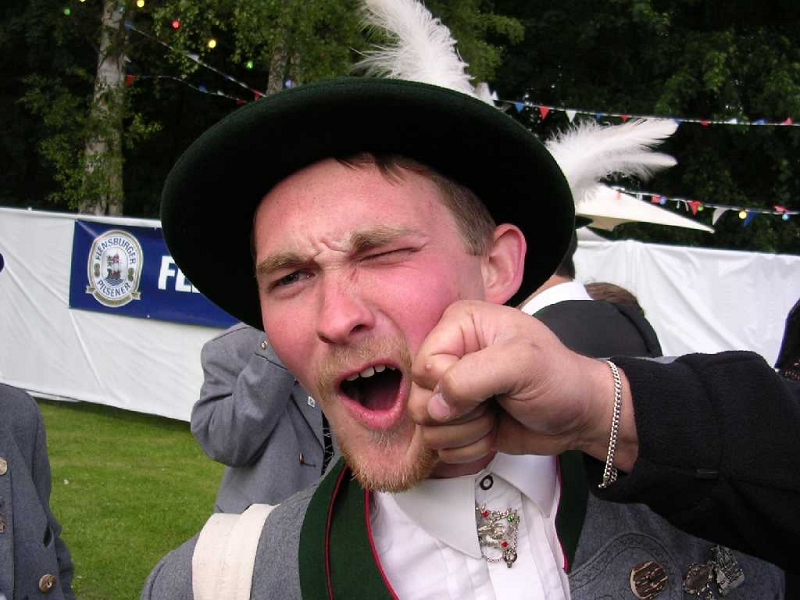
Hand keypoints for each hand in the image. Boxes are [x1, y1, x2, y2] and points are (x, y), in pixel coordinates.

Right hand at [408, 300, 636, 468]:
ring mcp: (451, 391)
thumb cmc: (559, 379)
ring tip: (496, 416)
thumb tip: (435, 407)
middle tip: (494, 403)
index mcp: (458, 325)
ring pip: (426, 428)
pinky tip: (494, 430)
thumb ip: (472, 377)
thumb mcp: (522, 363)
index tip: (488, 389)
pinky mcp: (457, 422)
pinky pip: (440, 447)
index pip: (424, 367)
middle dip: (461, 414)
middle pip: (418, 399)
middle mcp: (449, 354)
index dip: (451, 388)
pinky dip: (470, 447)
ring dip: (467, 433)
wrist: (581, 415)